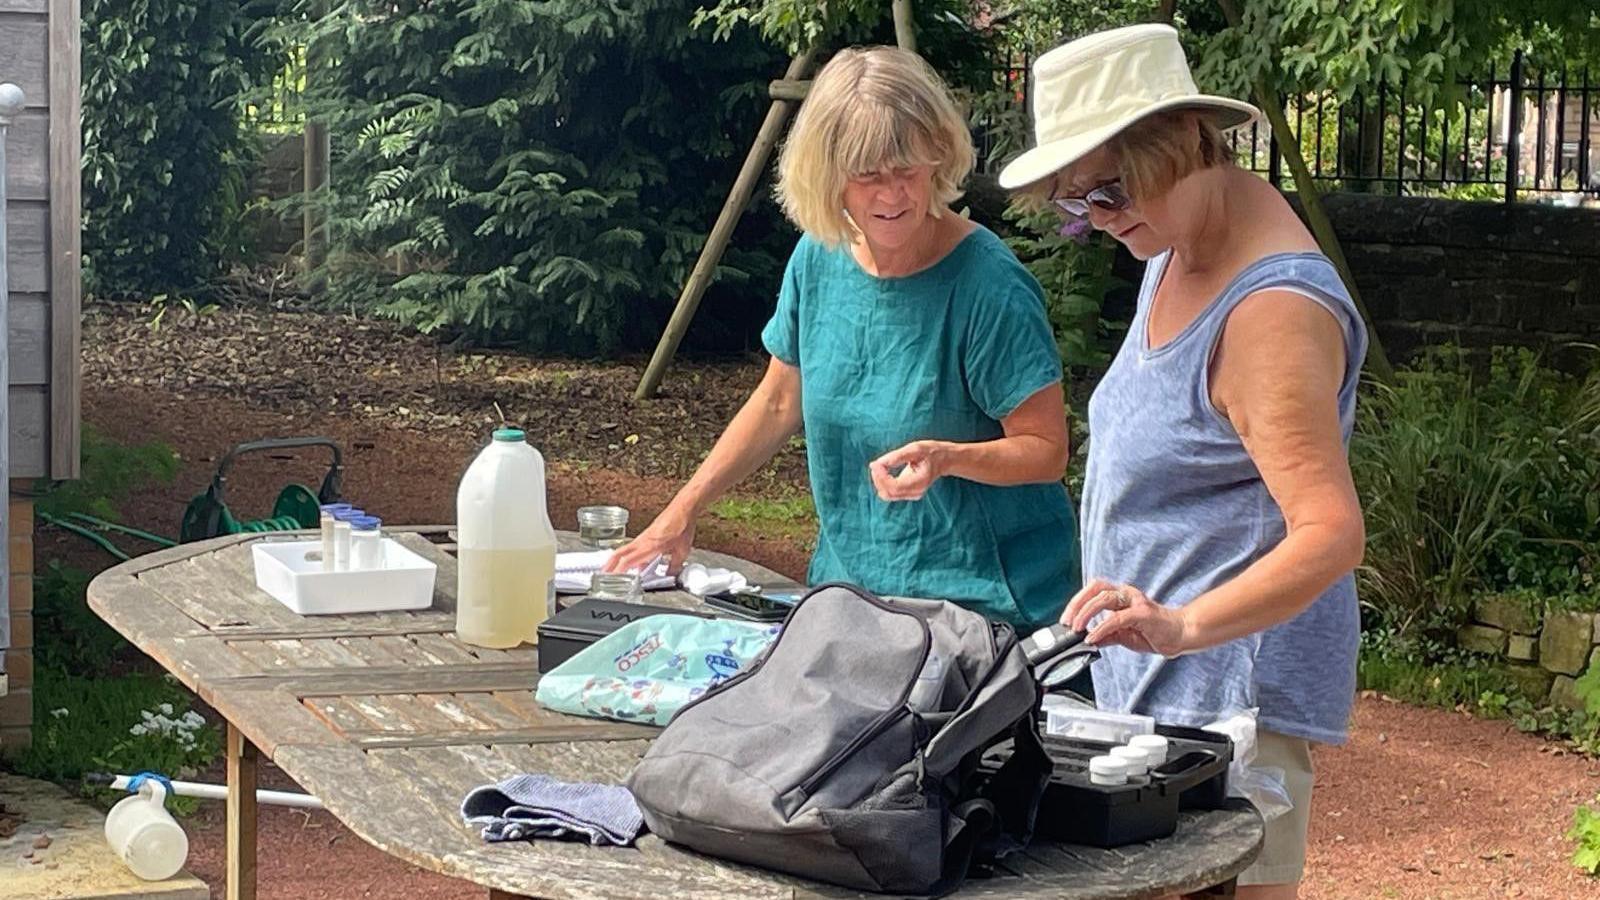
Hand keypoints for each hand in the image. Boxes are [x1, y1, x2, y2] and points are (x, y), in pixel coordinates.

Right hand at [603, 506, 695, 575]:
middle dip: (609, 565)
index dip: (618, 572)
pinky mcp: (646, 535)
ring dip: (618, 561)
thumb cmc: (682, 526)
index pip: (627, 561)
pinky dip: (629, 556)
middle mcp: (642, 541)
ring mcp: (642, 537)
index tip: (611, 580)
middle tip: (602, 575)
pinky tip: (636, 563)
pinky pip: (633, 547)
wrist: (682, 509)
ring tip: (615, 571)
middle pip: (618, 554)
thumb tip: (671, 574)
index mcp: (649, 546)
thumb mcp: (682, 551)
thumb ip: (674, 566)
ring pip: (624, 550)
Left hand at [869, 441, 947, 501]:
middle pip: (889, 492)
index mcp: (921, 480)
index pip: (896, 486)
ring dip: (879, 481)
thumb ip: (897, 456)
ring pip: (887, 495)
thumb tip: (879, 463)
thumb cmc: (929, 452)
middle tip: (876, 463)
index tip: (876, 464)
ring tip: (879, 466)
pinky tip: (884, 471)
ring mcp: (912, 495)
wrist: (942, 460)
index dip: (882, 477)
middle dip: (878, 478)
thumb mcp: (915, 448)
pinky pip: (889, 493)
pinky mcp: (907, 494)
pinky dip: (882, 484)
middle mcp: (917, 491)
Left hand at [1062, 578, 1190, 657]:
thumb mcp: (1124, 636)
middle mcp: (1127, 594)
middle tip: (1067, 622)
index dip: (1076, 602)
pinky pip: (1117, 618)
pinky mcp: (1143, 613)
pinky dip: (1101, 628)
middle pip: (1095, 588)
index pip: (1093, 590)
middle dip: (1077, 604)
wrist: (1181, 634)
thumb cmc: (1154, 632)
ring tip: (1077, 629)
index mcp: (1121, 596)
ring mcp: (1135, 601)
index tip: (1065, 619)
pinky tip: (1093, 638)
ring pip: (1104, 598)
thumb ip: (1106, 636)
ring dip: (1086, 613)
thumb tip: (1088, 640)